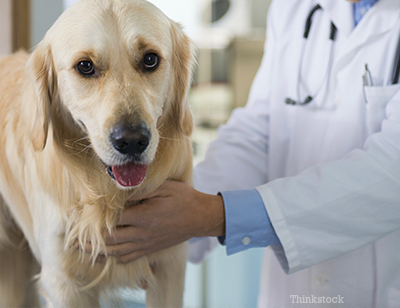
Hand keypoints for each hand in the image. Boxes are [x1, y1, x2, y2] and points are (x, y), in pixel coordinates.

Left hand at [84, 181, 224, 263]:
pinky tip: (107, 256)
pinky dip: (115, 258)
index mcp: (143, 216)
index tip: (80, 215)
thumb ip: (141, 189)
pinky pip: (129, 258)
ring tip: (82, 249)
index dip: (94, 219)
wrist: (200, 217)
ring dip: (98, 252)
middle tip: (72, 239)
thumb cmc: (183, 198)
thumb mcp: (163, 187)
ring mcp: (146, 244)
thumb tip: (119, 190)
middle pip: (109, 240)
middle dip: (89, 241)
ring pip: (117, 252)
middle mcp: (142, 233)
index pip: (112, 220)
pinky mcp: (151, 249)